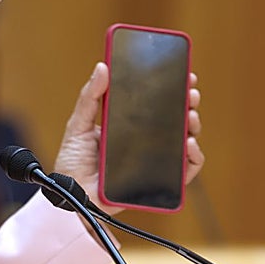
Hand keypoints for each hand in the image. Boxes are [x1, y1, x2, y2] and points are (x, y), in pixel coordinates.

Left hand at [51, 64, 204, 208]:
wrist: (71, 197)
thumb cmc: (72, 164)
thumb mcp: (78, 126)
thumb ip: (90, 97)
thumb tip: (102, 67)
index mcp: (128, 125)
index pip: (155, 103)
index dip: (172, 88)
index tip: (182, 73)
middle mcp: (144, 142)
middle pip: (175, 119)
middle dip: (188, 103)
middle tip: (191, 93)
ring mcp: (153, 161)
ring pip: (184, 141)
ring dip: (193, 125)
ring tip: (190, 115)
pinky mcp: (158, 182)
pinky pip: (184, 171)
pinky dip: (193, 157)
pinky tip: (189, 144)